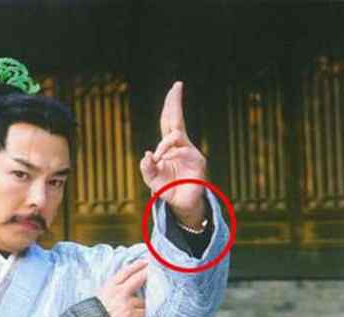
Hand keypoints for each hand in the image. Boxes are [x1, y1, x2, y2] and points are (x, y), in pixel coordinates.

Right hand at [97, 259, 147, 316]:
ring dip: (144, 304)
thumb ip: (112, 290)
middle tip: (157, 270)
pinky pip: (143, 312)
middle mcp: (119, 292)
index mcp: (110, 286)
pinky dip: (145, 314)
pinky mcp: (131, 315)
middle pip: (137, 278)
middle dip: (148, 273)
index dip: (136, 265)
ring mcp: (126, 303)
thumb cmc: (94, 314)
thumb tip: (124, 286)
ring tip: (145, 307)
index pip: (125, 271)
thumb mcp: (100, 296)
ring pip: (143, 300)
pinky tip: (145, 316)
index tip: (145, 262)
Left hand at [139, 82, 206, 227]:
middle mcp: (180, 145)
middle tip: (177, 84)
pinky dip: (168, 151)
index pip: (168, 122)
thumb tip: (147, 153)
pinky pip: (181, 148)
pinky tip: (162, 159)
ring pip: (175, 134)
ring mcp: (189, 151)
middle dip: (175, 102)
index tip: (174, 90)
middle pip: (175, 119)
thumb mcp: (151, 179)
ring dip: (163, 144)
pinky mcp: (197, 160)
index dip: (169, 106)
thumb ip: (146, 167)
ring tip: (158, 159)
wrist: (182, 205)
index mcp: (168, 147)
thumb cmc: (167, 190)